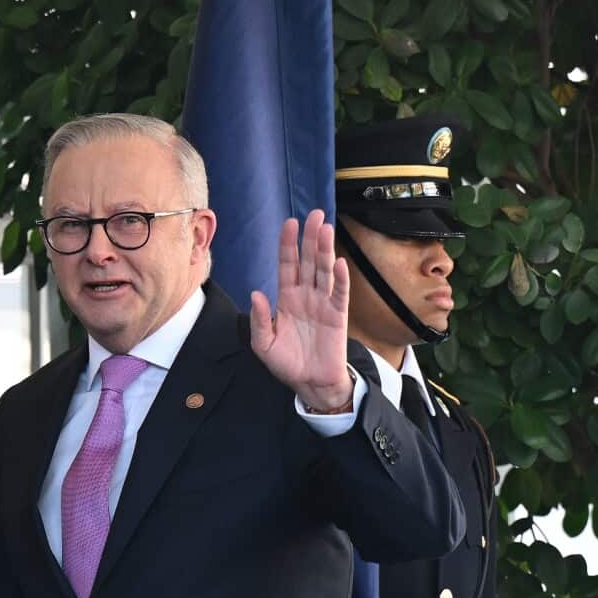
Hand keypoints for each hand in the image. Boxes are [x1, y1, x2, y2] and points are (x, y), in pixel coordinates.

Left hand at [249, 209, 352, 410]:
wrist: (309, 384)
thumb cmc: (287, 362)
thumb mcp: (264, 344)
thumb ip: (260, 319)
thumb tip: (257, 293)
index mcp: (286, 298)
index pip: (287, 265)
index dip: (288, 245)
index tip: (290, 223)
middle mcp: (305, 296)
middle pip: (308, 261)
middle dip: (310, 238)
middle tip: (315, 214)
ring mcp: (323, 304)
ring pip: (324, 271)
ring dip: (325, 250)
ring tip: (326, 228)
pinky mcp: (338, 316)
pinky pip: (339, 294)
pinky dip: (340, 279)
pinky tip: (339, 263)